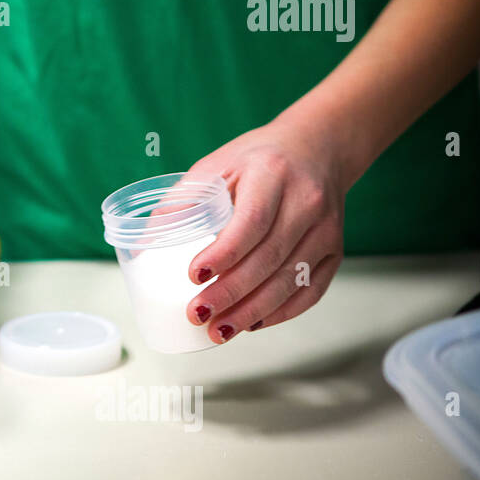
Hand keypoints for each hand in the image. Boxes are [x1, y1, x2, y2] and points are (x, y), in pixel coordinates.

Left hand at [183, 117, 347, 342]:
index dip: (224, 253)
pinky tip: (253, 323)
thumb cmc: (258, 159)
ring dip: (253, 311)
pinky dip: (281, 312)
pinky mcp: (335, 249)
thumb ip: (182, 201)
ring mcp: (326, 228)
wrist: (317, 149)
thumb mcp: (216, 165)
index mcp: (272, 174)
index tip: (194, 275)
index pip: (253, 220)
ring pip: (291, 280)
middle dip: (231, 293)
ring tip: (219, 330)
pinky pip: (311, 289)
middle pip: (270, 257)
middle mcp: (307, 202)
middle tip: (198, 313)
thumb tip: (143, 246)